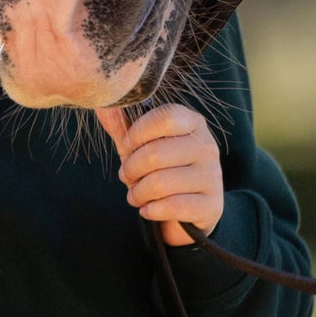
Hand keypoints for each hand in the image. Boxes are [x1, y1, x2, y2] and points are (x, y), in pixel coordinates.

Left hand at [95, 103, 223, 248]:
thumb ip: (122, 126)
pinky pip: (172, 207)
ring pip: (160, 183)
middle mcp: (207, 146)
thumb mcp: (141, 145)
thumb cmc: (161, 168)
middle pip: (156, 153)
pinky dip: (151, 210)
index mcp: (193, 123)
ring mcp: (212, 176)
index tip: (126, 147)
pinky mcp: (211, 204)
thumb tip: (103, 106)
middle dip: (131, 169)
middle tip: (126, 176)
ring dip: (138, 193)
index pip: (164, 118)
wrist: (190, 208)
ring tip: (135, 195)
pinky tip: (148, 209)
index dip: (136, 134)